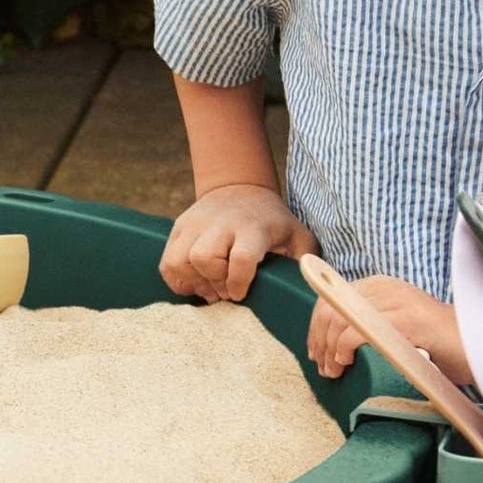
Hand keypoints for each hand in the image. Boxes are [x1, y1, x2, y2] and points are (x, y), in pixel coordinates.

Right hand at [160, 185, 318, 302]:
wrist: (238, 188)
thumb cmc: (272, 221)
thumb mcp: (297, 235)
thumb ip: (307, 260)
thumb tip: (316, 288)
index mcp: (252, 227)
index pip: (241, 257)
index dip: (238, 282)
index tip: (240, 294)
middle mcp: (220, 224)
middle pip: (203, 257)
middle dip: (212, 282)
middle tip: (224, 291)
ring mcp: (195, 224)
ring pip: (179, 259)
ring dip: (192, 281)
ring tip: (209, 287)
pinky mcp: (179, 228)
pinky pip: (166, 262)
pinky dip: (176, 278)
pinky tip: (194, 281)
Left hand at [308, 275, 471, 383]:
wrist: (476, 346)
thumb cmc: (434, 344)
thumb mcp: (393, 325)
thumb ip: (366, 323)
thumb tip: (327, 340)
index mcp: (379, 286)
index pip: (330, 299)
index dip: (315, 327)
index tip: (315, 353)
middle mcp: (385, 288)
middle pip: (330, 308)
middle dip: (319, 341)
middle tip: (323, 368)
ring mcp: (397, 302)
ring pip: (340, 319)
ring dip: (329, 349)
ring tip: (333, 370)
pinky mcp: (408, 320)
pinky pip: (359, 330)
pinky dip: (343, 348)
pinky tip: (346, 362)